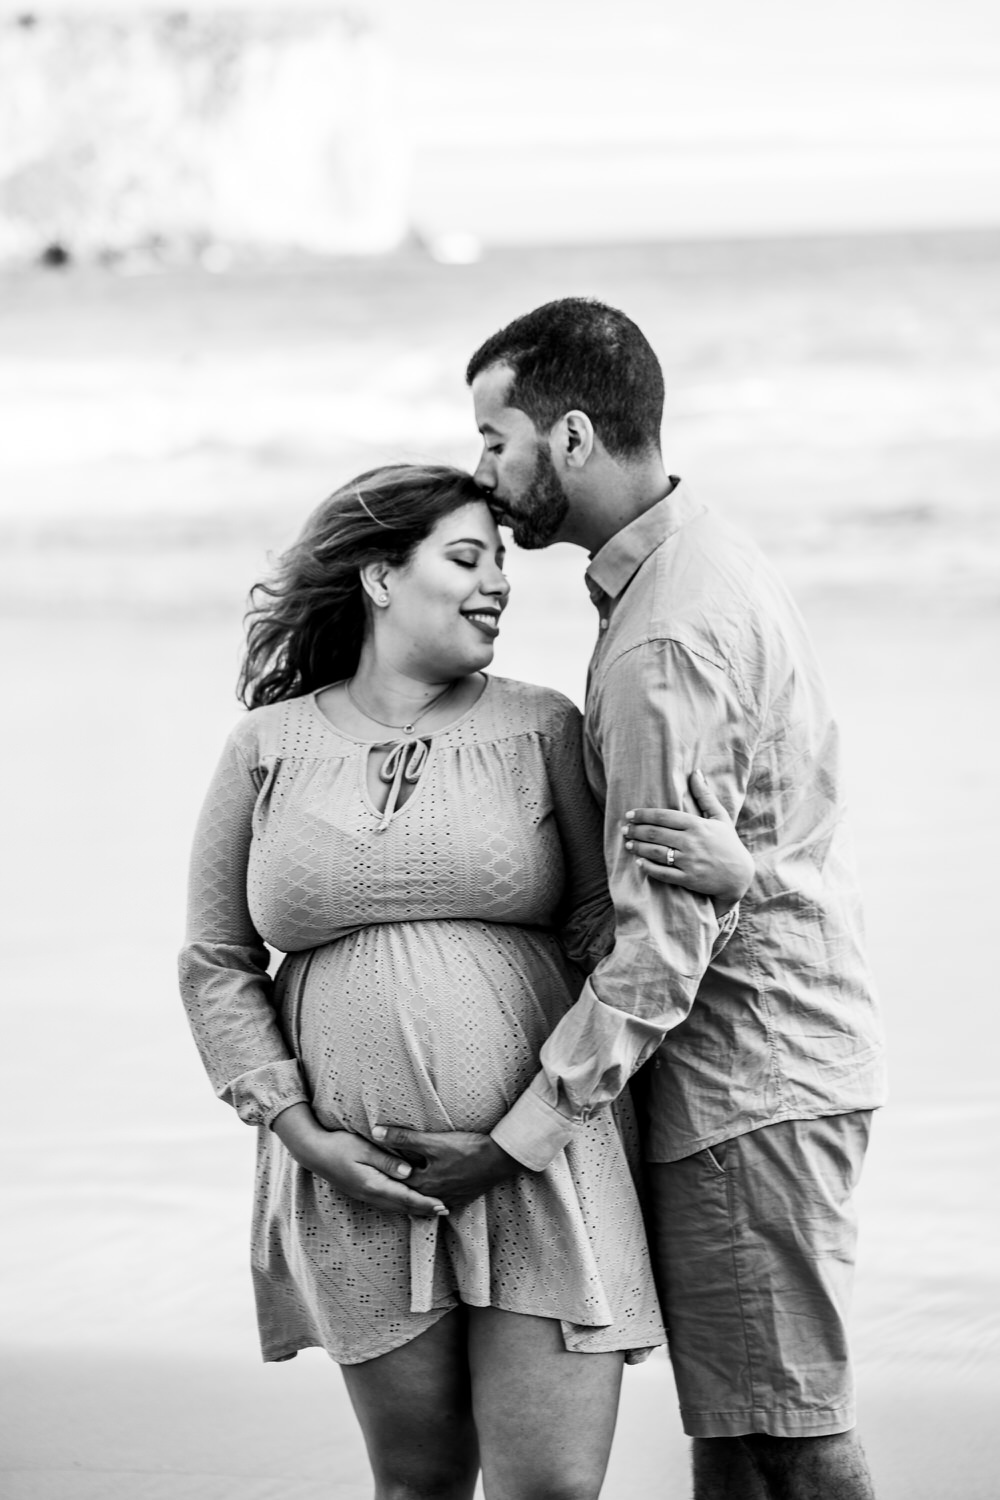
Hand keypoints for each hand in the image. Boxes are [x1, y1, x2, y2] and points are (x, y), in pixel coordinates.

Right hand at [271, 1103, 446, 1217]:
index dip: (424, 1202)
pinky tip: (408, 1203)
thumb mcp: (365, 1149)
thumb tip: (409, 1172)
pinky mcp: (362, 1192)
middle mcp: (370, 1195)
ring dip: (414, 1209)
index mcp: (373, 1185)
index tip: (441, 1205)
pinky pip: (387, 1203)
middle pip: (402, 1206)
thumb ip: (387, 1161)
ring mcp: (365, 1196)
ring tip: (431, 1209)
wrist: (314, 1153)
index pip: (405, 1197)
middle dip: (423, 1209)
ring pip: (395, 1207)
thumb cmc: (340, 1146)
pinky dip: (402, 1205)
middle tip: (444, 1210)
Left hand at [372, 1125, 519, 1206]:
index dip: (382, 1176)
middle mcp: (435, 1197)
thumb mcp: (433, 1141)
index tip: (370, 1171)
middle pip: (409, 1194)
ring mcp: (450, 1199)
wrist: (501, 1159)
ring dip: (415, 1193)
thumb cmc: (467, 1149)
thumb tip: (375, 1133)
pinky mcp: (462, 1197)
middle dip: (397, 1187)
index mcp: (424, 1184)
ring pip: (425, 1199)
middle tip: (382, 1181)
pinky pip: (440, 1200)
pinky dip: (432, 1196)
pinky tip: (430, 1190)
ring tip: (403, 1186)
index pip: (395, 1184)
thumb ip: (403, 1138)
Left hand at [622, 769, 753, 904]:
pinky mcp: (689, 879)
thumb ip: (705, 796)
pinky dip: (648, 868)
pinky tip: (639, 863)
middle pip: (656, 834)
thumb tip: (695, 772)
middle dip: (636, 830)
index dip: (644, 815)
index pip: (664, 816)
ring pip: (656, 852)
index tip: (630, 814)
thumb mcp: (720, 817)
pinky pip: (663, 873)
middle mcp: (692, 842)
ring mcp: (690, 862)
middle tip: (624, 829)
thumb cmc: (728, 843)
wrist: (740, 875)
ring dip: (638, 847)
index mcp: (697, 825)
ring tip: (628, 844)